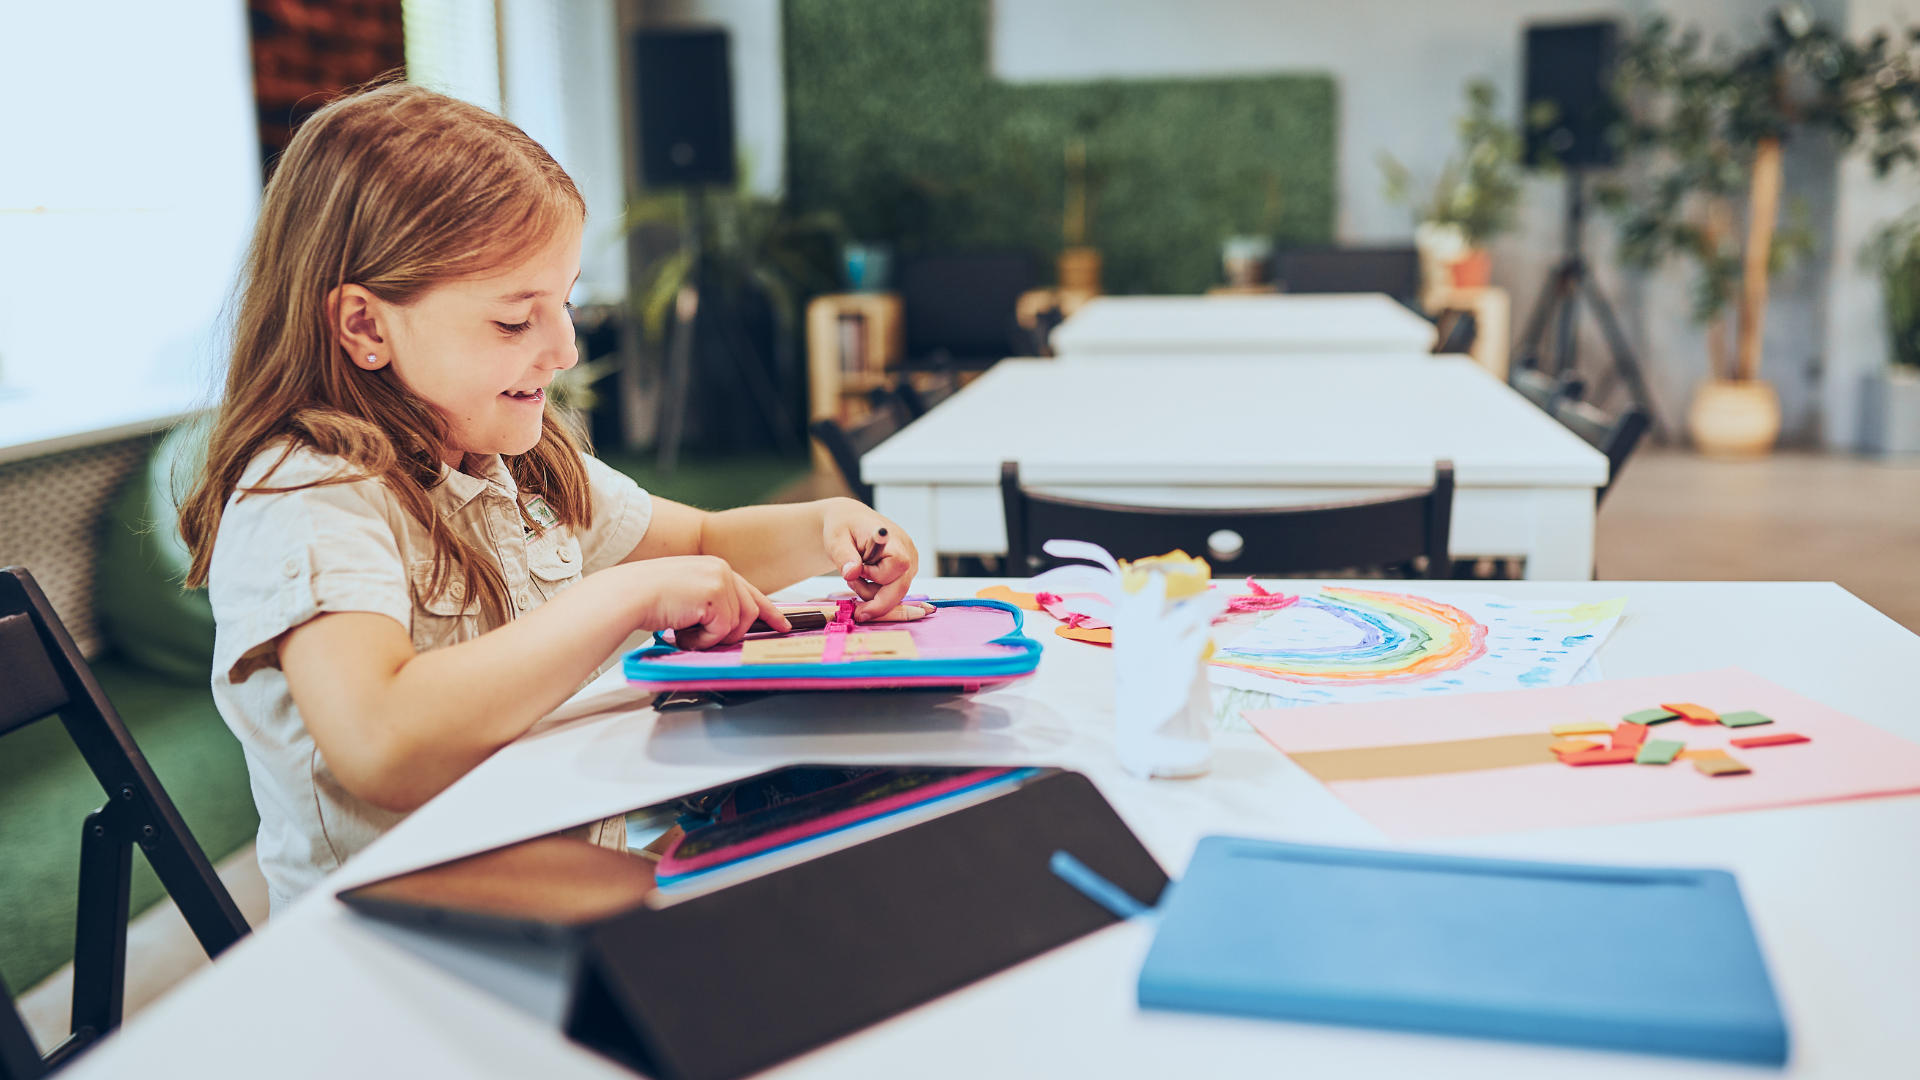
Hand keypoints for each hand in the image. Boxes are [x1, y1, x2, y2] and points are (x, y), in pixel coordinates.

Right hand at [624, 555, 786, 649]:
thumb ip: (710, 604)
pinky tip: (679, 631)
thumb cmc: (646, 598)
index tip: (781, 625)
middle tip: (701, 640)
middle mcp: (722, 569)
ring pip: (737, 625)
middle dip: (729, 634)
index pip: (750, 592)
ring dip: (710, 638)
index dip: (769, 611)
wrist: (626, 595)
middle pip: (749, 612)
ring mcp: (720, 580)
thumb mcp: (686, 595)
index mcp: (715, 567)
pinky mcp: (716, 595)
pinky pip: (722, 631)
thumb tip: (727, 627)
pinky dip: (701, 640)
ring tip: (683, 631)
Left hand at [821, 499, 917, 620]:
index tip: (857, 572)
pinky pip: (895, 592)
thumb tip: (853, 573)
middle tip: (857, 612)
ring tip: (855, 578)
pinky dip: (878, 594)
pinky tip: (864, 581)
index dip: (877, 575)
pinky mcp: (906, 572)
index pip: (898, 564)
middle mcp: (907, 551)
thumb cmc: (844, 526)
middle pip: (901, 587)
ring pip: (897, 593)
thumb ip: (844, 555)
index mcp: (892, 538)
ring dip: (874, 596)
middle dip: (877, 603)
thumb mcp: (836, 539)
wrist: (851, 521)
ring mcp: (910, 563)